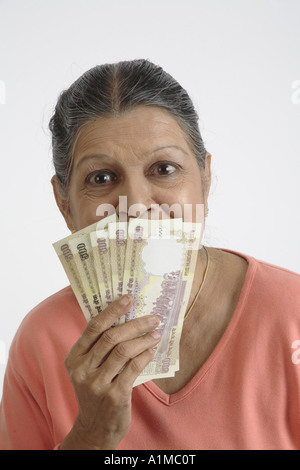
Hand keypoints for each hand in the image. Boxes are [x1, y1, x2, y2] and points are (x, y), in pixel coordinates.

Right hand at [60, 295, 160, 449]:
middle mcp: (82, 370)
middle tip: (152, 318)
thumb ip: (99, 348)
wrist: (95, 429)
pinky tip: (152, 350)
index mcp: (74, 358)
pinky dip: (145, 355)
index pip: (93, 328)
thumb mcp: (88, 369)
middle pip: (111, 337)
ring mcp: (97, 384)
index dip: (111, 311)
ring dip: (144, 339)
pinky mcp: (114, 396)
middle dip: (135, 324)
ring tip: (156, 333)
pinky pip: (133, 368)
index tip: (127, 299)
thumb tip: (125, 318)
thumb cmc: (95, 391)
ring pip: (124, 351)